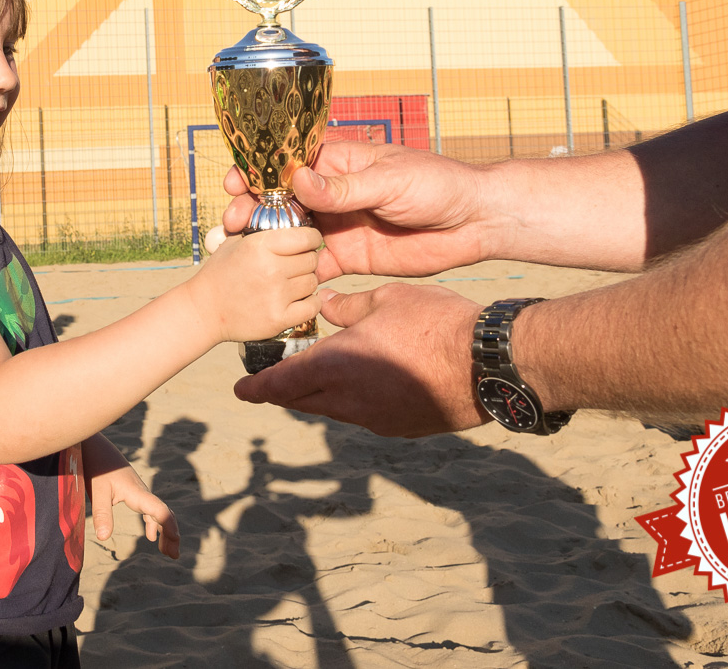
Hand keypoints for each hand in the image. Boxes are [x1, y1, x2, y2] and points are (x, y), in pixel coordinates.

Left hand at [83, 435, 178, 558]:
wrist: (95, 446)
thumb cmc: (96, 466)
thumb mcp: (96, 491)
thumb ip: (101, 513)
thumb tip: (103, 538)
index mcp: (138, 493)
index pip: (160, 511)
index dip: (169, 526)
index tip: (175, 540)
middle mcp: (143, 492)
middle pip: (164, 514)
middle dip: (171, 534)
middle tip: (174, 555)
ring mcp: (140, 491)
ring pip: (158, 513)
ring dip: (164, 531)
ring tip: (167, 552)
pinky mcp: (133, 491)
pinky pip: (150, 510)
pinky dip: (154, 524)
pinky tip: (152, 536)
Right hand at [184, 226, 322, 343]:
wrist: (205, 310)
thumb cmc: (220, 273)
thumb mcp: (235, 241)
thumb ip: (259, 228)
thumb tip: (288, 216)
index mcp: (260, 245)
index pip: (306, 237)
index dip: (311, 239)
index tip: (308, 243)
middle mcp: (271, 268)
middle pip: (312, 260)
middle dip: (307, 260)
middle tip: (296, 265)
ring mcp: (276, 295)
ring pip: (312, 282)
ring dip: (306, 281)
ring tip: (291, 283)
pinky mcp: (279, 318)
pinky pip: (312, 306)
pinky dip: (309, 303)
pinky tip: (298, 299)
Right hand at [221, 141, 492, 279]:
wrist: (473, 222)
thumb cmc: (437, 184)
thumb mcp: (389, 181)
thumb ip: (343, 188)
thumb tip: (298, 181)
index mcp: (337, 164)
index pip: (287, 165)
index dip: (257, 173)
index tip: (234, 184)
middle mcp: (331, 194)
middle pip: (280, 201)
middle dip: (252, 211)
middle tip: (230, 225)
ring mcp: (337, 225)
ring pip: (289, 234)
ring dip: (264, 243)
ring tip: (239, 253)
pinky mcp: (348, 256)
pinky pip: (311, 267)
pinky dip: (292, 274)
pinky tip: (272, 283)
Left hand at [233, 282, 485, 437]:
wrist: (487, 365)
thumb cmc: (435, 323)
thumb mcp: (385, 299)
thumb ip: (348, 306)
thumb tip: (325, 305)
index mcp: (335, 366)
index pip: (281, 383)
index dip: (257, 387)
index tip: (241, 391)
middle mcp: (347, 400)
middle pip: (301, 402)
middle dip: (282, 393)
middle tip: (271, 384)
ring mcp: (373, 419)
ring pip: (332, 410)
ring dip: (319, 396)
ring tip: (318, 378)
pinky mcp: (398, 428)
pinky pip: (362, 416)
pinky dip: (352, 402)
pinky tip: (364, 384)